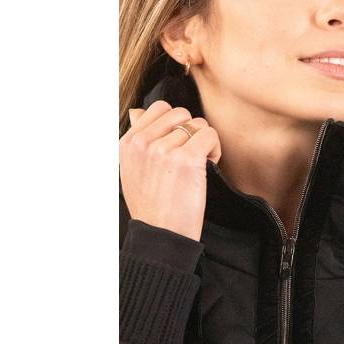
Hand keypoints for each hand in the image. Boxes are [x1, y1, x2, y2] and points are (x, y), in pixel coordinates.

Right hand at [119, 100, 221, 241]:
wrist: (161, 235)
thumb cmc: (152, 206)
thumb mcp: (132, 170)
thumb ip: (138, 141)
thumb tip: (139, 111)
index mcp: (128, 143)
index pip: (159, 108)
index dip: (176, 124)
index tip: (177, 145)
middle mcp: (143, 143)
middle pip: (182, 114)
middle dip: (191, 132)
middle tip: (190, 156)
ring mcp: (164, 150)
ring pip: (199, 124)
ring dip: (204, 143)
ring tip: (197, 166)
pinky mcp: (187, 159)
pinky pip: (210, 135)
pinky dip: (215, 150)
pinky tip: (207, 168)